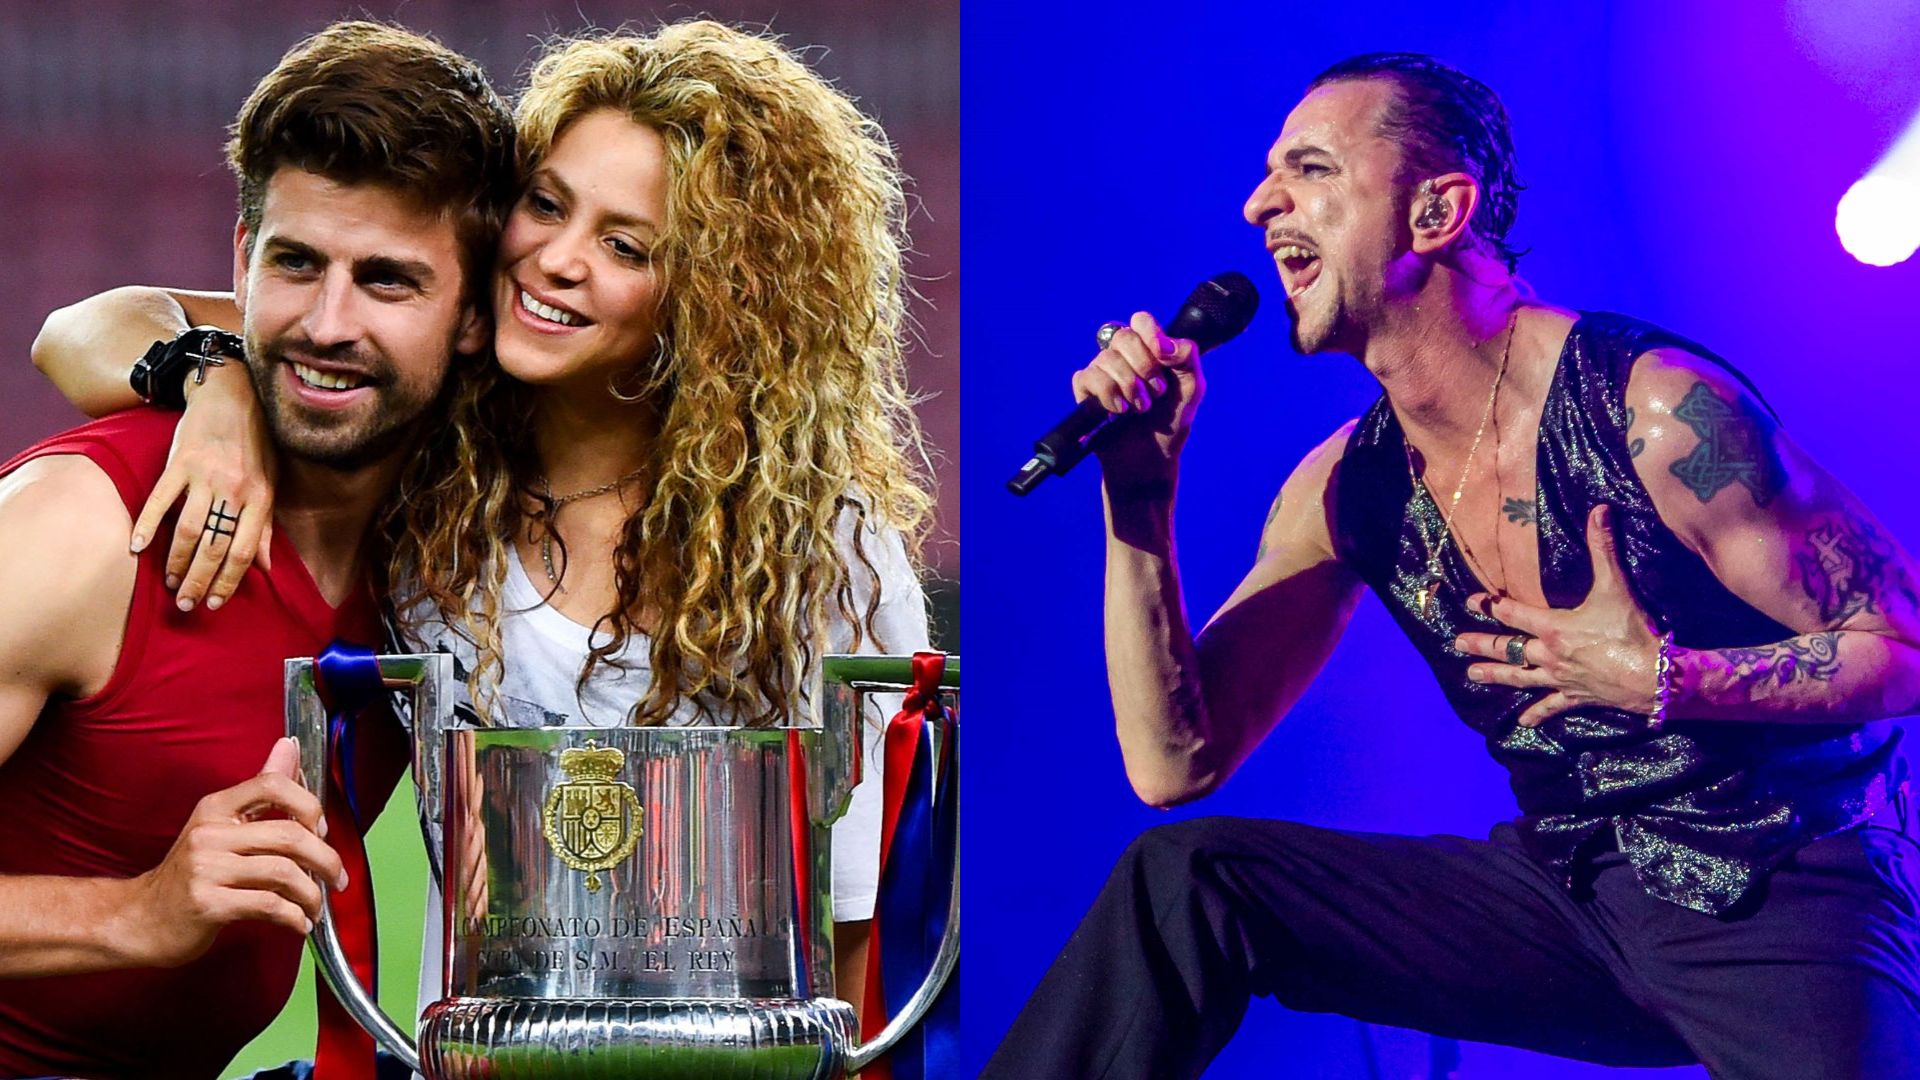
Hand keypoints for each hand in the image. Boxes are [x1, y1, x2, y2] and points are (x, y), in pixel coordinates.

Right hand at [117, 737, 345, 967]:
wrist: (137, 920)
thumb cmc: (189, 875)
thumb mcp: (219, 826)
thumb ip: (261, 791)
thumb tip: (289, 746)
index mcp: (215, 808)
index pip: (272, 784)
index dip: (308, 805)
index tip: (322, 830)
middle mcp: (209, 834)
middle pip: (289, 835)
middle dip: (325, 859)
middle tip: (336, 878)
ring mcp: (206, 869)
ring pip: (284, 873)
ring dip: (311, 894)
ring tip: (315, 906)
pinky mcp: (207, 904)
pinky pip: (268, 905)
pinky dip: (294, 917)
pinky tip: (298, 923)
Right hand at [129, 361, 276, 611]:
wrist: (232, 395)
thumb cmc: (255, 443)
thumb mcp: (270, 483)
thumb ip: (266, 526)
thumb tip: (266, 566)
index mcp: (260, 498)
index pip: (244, 551)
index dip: (229, 581)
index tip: (214, 603)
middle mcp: (235, 490)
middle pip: (215, 547)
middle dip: (198, 581)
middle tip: (185, 604)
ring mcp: (206, 476)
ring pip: (190, 530)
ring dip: (175, 562)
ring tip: (167, 584)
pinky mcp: (179, 463)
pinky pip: (161, 500)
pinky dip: (148, 525)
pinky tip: (137, 547)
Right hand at [1070, 310, 1202, 488]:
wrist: (1151, 457)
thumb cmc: (1171, 421)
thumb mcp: (1192, 386)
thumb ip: (1187, 356)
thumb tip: (1162, 345)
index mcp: (1148, 348)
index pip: (1141, 321)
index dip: (1150, 333)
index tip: (1163, 357)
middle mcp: (1122, 355)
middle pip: (1123, 336)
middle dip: (1144, 366)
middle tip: (1156, 391)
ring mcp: (1101, 371)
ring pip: (1107, 359)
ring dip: (1130, 387)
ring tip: (1140, 408)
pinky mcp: (1085, 390)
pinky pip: (1090, 377)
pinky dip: (1109, 395)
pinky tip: (1119, 411)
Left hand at [1453, 505, 1662, 727]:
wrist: (1655, 676)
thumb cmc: (1631, 630)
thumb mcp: (1615, 586)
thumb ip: (1603, 548)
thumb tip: (1599, 510)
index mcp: (1553, 627)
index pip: (1511, 612)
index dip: (1490, 605)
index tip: (1470, 602)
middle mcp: (1549, 654)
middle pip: (1508, 648)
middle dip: (1481, 644)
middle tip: (1457, 643)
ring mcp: (1560, 678)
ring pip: (1520, 678)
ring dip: (1495, 676)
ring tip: (1471, 675)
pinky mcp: (1576, 696)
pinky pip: (1552, 706)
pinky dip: (1538, 713)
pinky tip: (1523, 723)